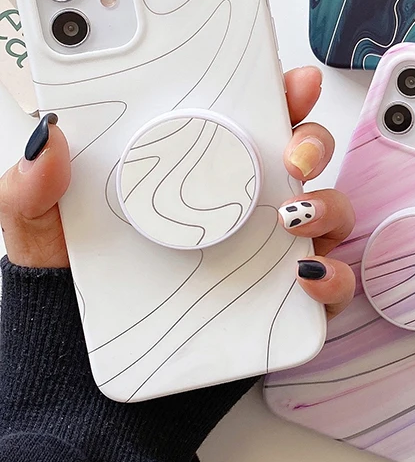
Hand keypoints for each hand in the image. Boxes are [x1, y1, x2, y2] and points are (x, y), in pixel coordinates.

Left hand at [0, 66, 355, 318]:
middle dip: (314, 141)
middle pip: (305, 156)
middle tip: (293, 154)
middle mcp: (246, 204)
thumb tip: (50, 135)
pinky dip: (332, 277)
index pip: (255, 117)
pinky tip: (307, 276)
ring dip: (328, 206)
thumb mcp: (42, 230)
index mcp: (202, 168)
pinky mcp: (282, 305)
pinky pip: (328, 284)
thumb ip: (34, 185)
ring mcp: (270, 253)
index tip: (292, 84)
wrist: (82, 376)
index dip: (284, 93)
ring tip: (294, 217)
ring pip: (329, 213)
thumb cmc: (76, 289)